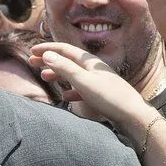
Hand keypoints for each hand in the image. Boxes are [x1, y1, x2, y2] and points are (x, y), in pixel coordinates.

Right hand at [29, 41, 154, 129]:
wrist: (133, 116)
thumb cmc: (109, 97)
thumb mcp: (83, 81)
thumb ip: (64, 68)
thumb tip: (47, 54)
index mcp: (89, 61)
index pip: (64, 49)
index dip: (47, 48)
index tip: (32, 51)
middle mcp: (93, 68)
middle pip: (67, 61)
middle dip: (49, 60)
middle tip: (32, 62)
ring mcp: (98, 81)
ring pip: (73, 74)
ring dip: (57, 74)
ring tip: (44, 77)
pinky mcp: (101, 95)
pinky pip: (81, 88)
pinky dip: (70, 90)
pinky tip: (65, 96)